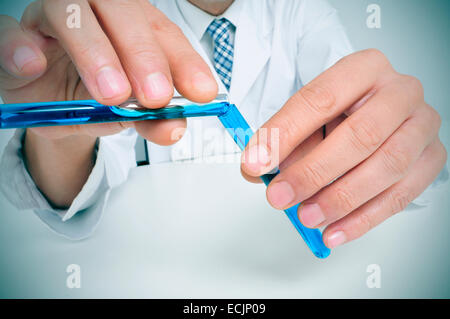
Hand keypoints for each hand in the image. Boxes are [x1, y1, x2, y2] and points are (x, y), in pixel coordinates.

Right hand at [0, 0, 216, 140]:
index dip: (184, 62)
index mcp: (132, 28)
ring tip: (111, 94)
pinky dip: (19, 44)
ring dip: (94, 53)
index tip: (202, 93)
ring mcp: (53, 18)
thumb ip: (151, 120)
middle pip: (123, 14)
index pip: (163, 34)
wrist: (53, 105)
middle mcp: (97, 13)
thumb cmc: (94, 98)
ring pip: (71, 13)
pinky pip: (10, 29)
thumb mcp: (128, 114)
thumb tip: (174, 128)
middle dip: (143, 56)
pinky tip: (33, 65)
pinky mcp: (16, 34)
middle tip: (155, 96)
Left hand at [241, 49, 446, 248]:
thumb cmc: (342, 112)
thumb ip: (283, 140)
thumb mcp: (308, 116)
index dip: (284, 134)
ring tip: (307, 216)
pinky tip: (335, 230)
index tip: (256, 163)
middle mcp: (399, 92)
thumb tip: (256, 170)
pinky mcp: (431, 157)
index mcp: (364, 68)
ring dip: (340, 199)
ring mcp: (421, 125)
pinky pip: (401, 194)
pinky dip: (363, 219)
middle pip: (360, 135)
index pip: (319, 99)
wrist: (382, 112)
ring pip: (385, 166)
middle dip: (313, 172)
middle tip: (280, 196)